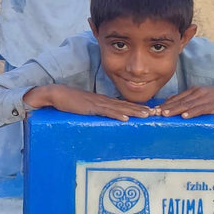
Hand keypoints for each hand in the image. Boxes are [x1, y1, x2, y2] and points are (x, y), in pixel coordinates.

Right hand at [25, 83, 155, 120]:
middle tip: (157, 113)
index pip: (123, 105)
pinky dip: (116, 114)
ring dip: (134, 112)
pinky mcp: (90, 107)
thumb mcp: (86, 108)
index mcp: (103, 101)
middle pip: (126, 105)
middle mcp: (103, 101)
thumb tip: (103, 119)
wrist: (56, 94)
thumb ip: (95, 112)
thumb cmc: (68, 102)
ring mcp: (97, 103)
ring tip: (147, 116)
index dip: (137, 108)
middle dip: (142, 109)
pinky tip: (126, 118)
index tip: (150, 111)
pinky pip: (106, 111)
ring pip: (120, 108)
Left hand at [159, 82, 213, 118]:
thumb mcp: (203, 94)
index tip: (155, 109)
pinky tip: (185, 116)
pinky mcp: (213, 105)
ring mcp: (205, 99)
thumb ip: (190, 98)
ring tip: (165, 115)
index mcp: (194, 90)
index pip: (177, 97)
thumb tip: (174, 104)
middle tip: (154, 113)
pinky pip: (200, 109)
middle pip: (179, 101)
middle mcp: (198, 93)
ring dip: (175, 110)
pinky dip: (192, 113)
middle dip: (166, 107)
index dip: (165, 104)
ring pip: (187, 105)